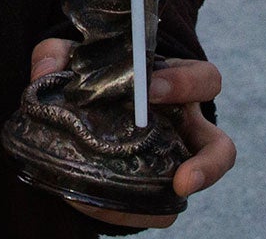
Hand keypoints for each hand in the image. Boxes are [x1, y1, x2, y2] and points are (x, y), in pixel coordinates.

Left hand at [27, 40, 235, 227]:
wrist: (80, 114)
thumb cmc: (90, 77)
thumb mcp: (72, 58)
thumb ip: (56, 55)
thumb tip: (46, 71)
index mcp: (173, 86)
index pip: (203, 79)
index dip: (185, 84)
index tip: (150, 88)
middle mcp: (183, 127)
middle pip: (220, 147)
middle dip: (208, 164)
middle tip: (182, 178)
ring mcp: (172, 161)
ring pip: (194, 190)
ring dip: (180, 203)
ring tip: (164, 207)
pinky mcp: (152, 190)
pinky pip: (157, 209)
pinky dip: (134, 211)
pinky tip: (103, 205)